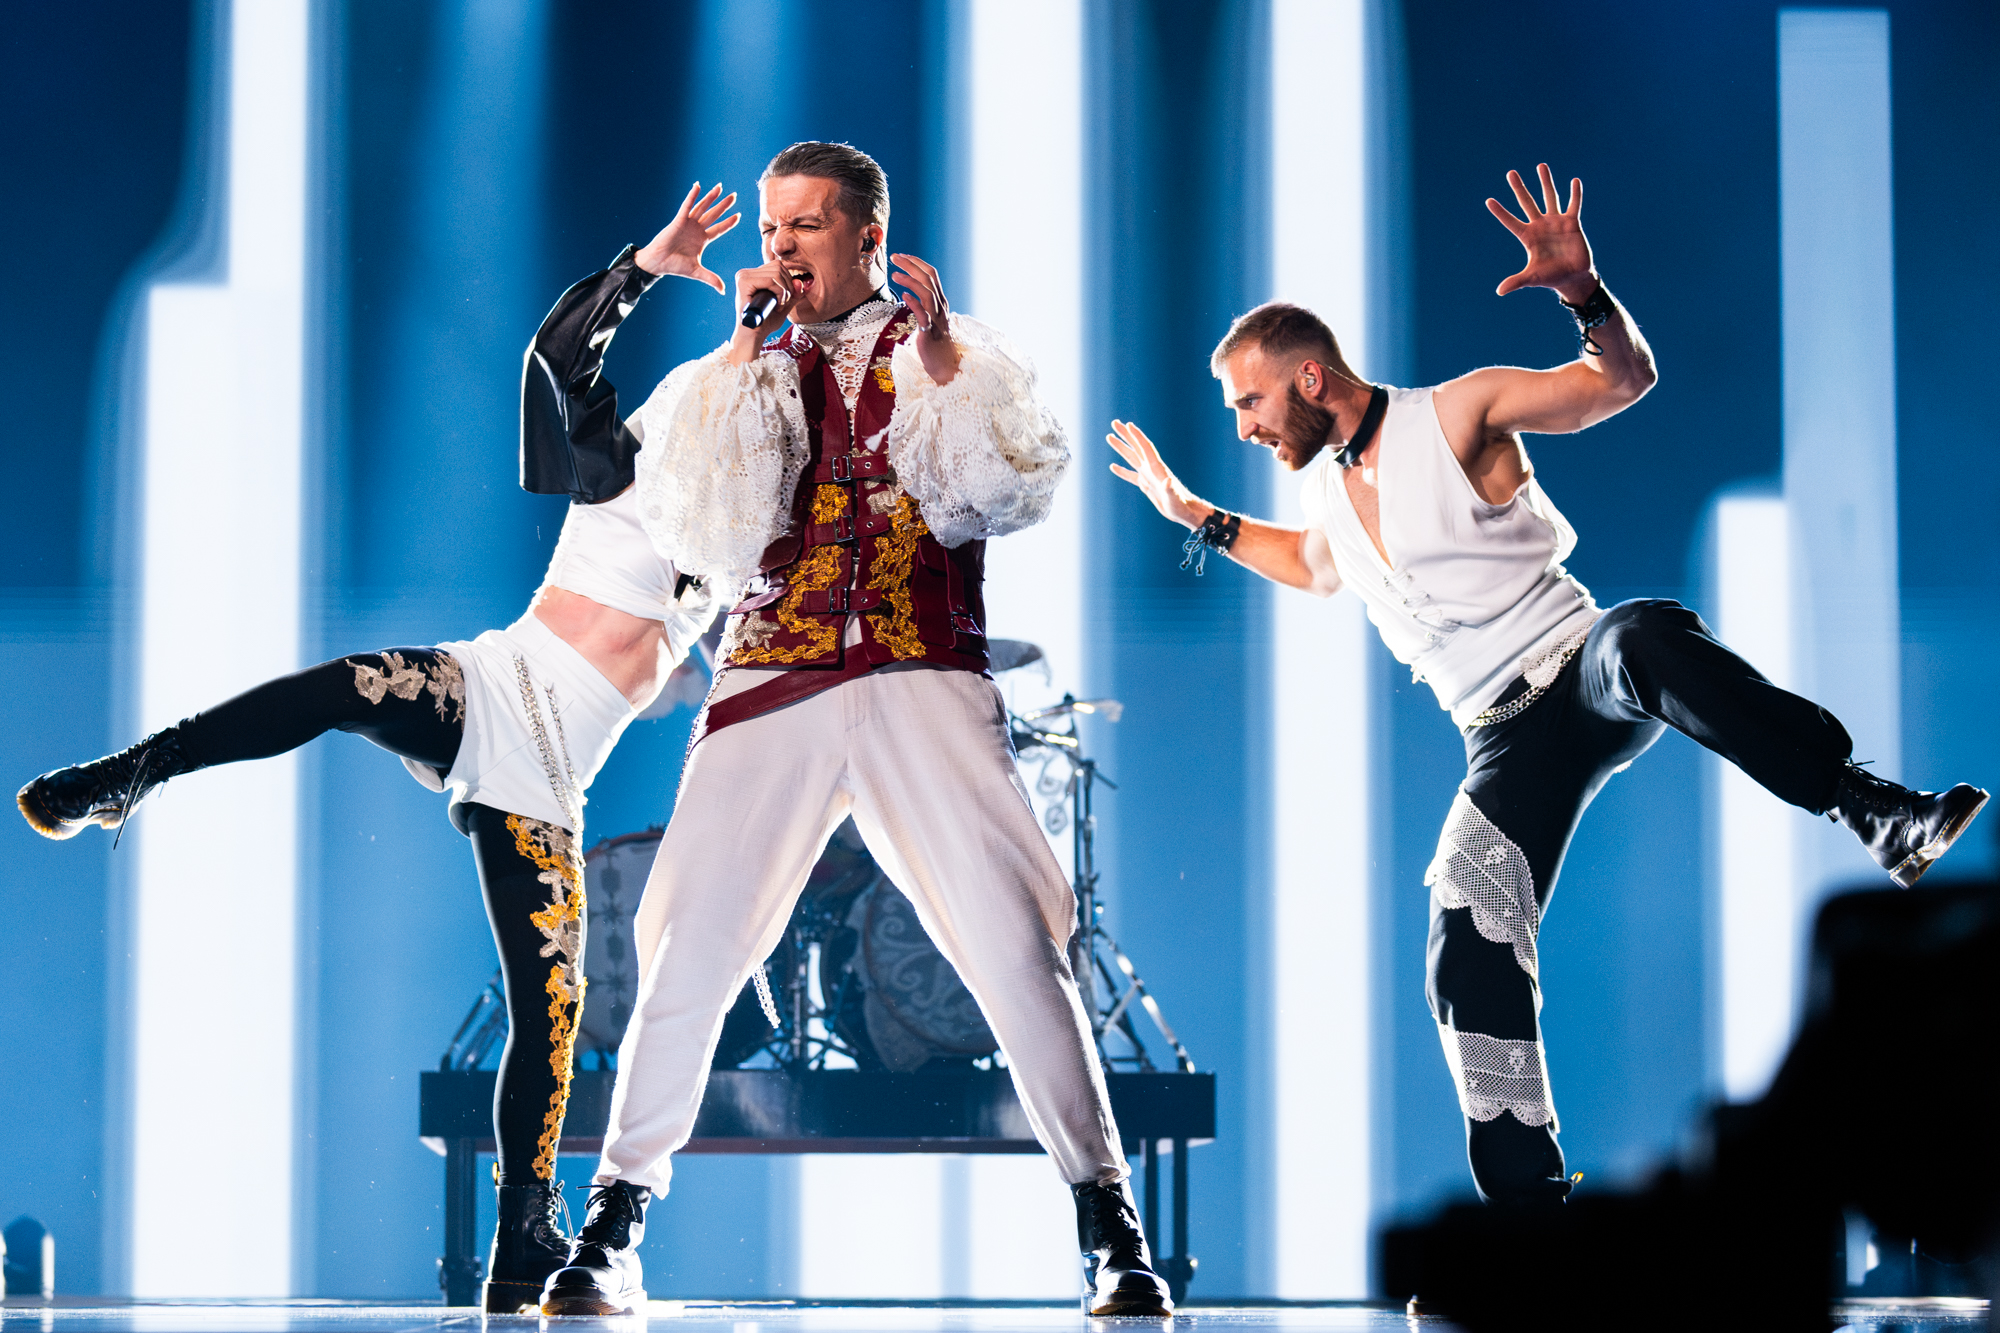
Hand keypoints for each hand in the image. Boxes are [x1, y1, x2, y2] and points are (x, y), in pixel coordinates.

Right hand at [634, 182, 739, 291]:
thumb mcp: (697, 272)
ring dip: (711, 197)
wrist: (658, 263)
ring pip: (703, 207)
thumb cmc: (674, 266)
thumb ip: (711, 278)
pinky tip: (698, 186)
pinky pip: (687, 206)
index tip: (738, 215)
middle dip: (724, 205)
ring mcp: (688, 224)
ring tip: (721, 187)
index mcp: (702, 240)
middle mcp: (696, 229)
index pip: (719, 229)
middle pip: (714, 215)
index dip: (728, 222)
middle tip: (734, 195)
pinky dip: (692, 196)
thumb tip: (723, 290)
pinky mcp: (678, 220)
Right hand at [725, 256, 797, 361]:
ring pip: (777, 272)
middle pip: (779, 267)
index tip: (785, 299)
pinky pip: (771, 279)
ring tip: (779, 305)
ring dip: (784, 291)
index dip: (788, 281)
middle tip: (783, 303)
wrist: (753, 336)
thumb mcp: (784, 305)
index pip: (778, 266)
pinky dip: (779, 292)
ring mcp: (743, 276)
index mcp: (753, 276)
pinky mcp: (743, 283)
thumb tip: (799, 282)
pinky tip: (776, 304)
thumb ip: (793, 294)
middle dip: (788, 286)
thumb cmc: (765, 323)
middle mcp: (746, 273)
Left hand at [890, 253, 959, 383]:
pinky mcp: (929, 332)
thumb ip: (924, 304)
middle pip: (928, 278)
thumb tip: (910, 292)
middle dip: (911, 265)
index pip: (932, 274)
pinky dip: (914, 303)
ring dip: (910, 281)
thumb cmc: (934, 342)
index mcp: (940, 301)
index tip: (902, 255)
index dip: (917, 262)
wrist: (944, 365)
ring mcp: (936, 319)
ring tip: (894, 275)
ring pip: (927, 292)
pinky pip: (923, 314)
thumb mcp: (930, 318)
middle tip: (894, 257)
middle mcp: (940, 306)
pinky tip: (904, 296)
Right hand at [1106, 420, 1207, 528]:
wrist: (1183, 511)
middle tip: (1114, 423)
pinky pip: (1131, 475)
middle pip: (1136, 447)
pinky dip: (1122, 470)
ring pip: (1132, 457)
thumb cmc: (1180, 505)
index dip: (1137, 436)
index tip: (1128, 425)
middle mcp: (1152, 468)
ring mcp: (1148, 476)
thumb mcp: (1174, 498)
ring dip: (1121, 447)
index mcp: (1157, 468)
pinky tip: (1113, 466)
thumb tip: (1167, 481)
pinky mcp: (1146, 485)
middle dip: (1126, 435)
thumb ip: (1169, 489)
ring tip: (1109, 437)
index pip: (1145, 447)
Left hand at [1486, 164, 1596, 302]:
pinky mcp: (1572, 223)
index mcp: (1528, 237)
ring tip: (1540, 165)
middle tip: (1510, 173)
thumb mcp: (1532, 278)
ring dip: (1545, 182)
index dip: (1500, 212)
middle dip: (1519, 188)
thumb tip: (1499, 291)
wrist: (1573, 277)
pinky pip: (1574, 205)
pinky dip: (1575, 194)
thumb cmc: (1551, 277)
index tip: (1488, 201)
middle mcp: (1540, 225)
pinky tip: (1574, 180)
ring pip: (1549, 197)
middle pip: (1527, 202)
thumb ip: (1516, 281)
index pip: (1511, 222)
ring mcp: (1556, 222)